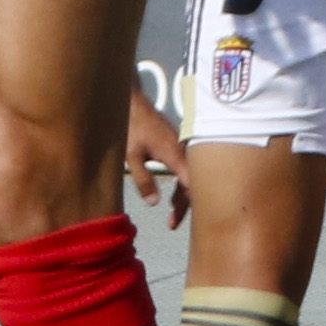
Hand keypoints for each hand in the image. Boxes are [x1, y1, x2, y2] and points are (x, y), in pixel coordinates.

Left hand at [122, 89, 192, 226]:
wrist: (133, 100)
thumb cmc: (131, 126)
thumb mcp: (132, 156)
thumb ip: (143, 180)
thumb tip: (154, 203)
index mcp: (176, 155)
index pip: (191, 186)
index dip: (185, 206)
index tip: (173, 221)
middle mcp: (184, 152)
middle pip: (193, 184)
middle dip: (184, 206)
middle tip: (172, 224)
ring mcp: (182, 148)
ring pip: (191, 176)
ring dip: (183, 195)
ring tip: (172, 213)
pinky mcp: (178, 145)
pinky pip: (188, 168)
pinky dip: (182, 184)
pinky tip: (172, 193)